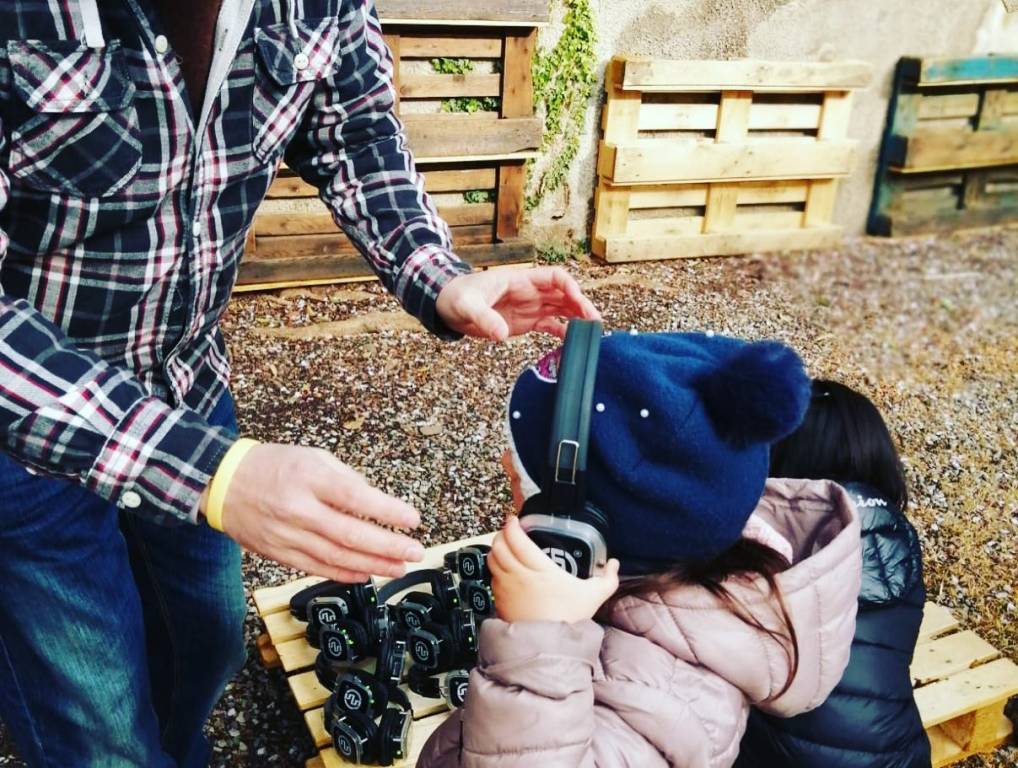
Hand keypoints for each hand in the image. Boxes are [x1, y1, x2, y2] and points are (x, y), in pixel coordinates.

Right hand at [212, 444, 424, 581]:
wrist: (224, 483)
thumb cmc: (274, 466)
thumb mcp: (313, 457)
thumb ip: (346, 479)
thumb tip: (376, 504)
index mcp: (309, 478)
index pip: (355, 497)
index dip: (387, 511)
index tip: (413, 520)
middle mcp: (298, 509)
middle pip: (350, 534)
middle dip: (388, 546)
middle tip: (416, 551)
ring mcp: (287, 535)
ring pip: (337, 557)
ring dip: (373, 565)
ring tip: (399, 567)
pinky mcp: (279, 553)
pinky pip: (317, 568)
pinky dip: (345, 574)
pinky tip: (366, 574)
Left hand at [435, 267, 600, 340]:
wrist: (447, 306)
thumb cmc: (457, 297)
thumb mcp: (467, 306)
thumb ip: (484, 318)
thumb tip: (500, 334)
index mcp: (521, 280)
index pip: (554, 277)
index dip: (568, 287)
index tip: (576, 301)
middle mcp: (530, 292)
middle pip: (564, 294)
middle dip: (581, 305)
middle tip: (594, 322)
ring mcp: (530, 307)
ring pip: (561, 309)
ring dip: (577, 318)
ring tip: (591, 332)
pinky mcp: (526, 322)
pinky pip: (550, 325)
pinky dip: (562, 332)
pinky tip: (573, 342)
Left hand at [488, 516, 619, 622]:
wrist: (547, 647)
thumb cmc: (568, 618)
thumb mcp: (594, 596)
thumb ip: (607, 579)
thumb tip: (615, 564)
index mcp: (539, 568)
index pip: (516, 539)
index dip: (511, 526)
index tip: (514, 520)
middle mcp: (518, 575)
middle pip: (499, 545)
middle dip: (501, 534)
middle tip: (509, 532)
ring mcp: (506, 588)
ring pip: (491, 560)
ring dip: (496, 550)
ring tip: (505, 548)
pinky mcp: (499, 602)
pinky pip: (492, 578)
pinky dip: (495, 570)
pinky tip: (504, 572)